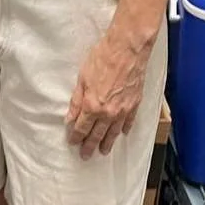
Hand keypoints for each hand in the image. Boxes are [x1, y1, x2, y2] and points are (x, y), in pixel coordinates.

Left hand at [66, 28, 150, 158]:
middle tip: (86, 155)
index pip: (82, 127)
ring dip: (107, 142)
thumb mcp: (82, 78)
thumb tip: (70, 118)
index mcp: (92, 106)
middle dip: (90, 145)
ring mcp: (123, 109)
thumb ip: (76, 101)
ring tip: (103, 151)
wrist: (127, 49)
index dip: (76, 136)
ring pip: (114, 132)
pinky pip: (129, 121)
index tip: (73, 143)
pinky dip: (125, 129)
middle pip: (97, 134)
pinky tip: (122, 133)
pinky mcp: (135, 103)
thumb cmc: (103, 58)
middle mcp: (108, 112)